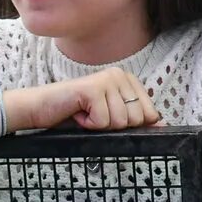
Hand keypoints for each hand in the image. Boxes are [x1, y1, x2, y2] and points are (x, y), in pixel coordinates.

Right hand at [6, 69, 159, 131]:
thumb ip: (135, 117)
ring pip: (120, 122)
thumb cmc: (74, 113)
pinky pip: (103, 121)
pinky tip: (78, 113)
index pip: (149, 112)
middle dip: (113, 125)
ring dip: (99, 125)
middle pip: (136, 119)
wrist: (40, 109)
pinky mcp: (93, 89)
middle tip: (94, 115)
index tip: (108, 117)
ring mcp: (106, 80)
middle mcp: (120, 75)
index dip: (129, 123)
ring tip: (85, 113)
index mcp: (128, 80)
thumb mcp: (110, 116)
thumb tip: (161, 123)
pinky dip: (89, 125)